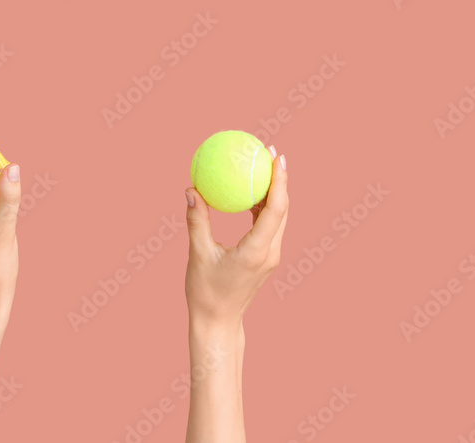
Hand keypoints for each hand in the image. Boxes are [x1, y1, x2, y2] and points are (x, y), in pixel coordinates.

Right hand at [185, 149, 287, 328]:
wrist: (218, 323)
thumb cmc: (205, 292)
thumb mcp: (197, 255)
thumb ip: (197, 221)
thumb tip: (191, 190)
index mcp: (256, 251)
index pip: (276, 209)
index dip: (279, 181)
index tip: (277, 157)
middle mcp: (269, 252)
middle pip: (284, 208)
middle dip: (280, 179)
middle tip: (270, 152)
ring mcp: (270, 256)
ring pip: (279, 217)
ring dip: (273, 191)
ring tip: (262, 166)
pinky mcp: (265, 258)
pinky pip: (269, 225)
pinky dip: (263, 207)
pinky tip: (250, 192)